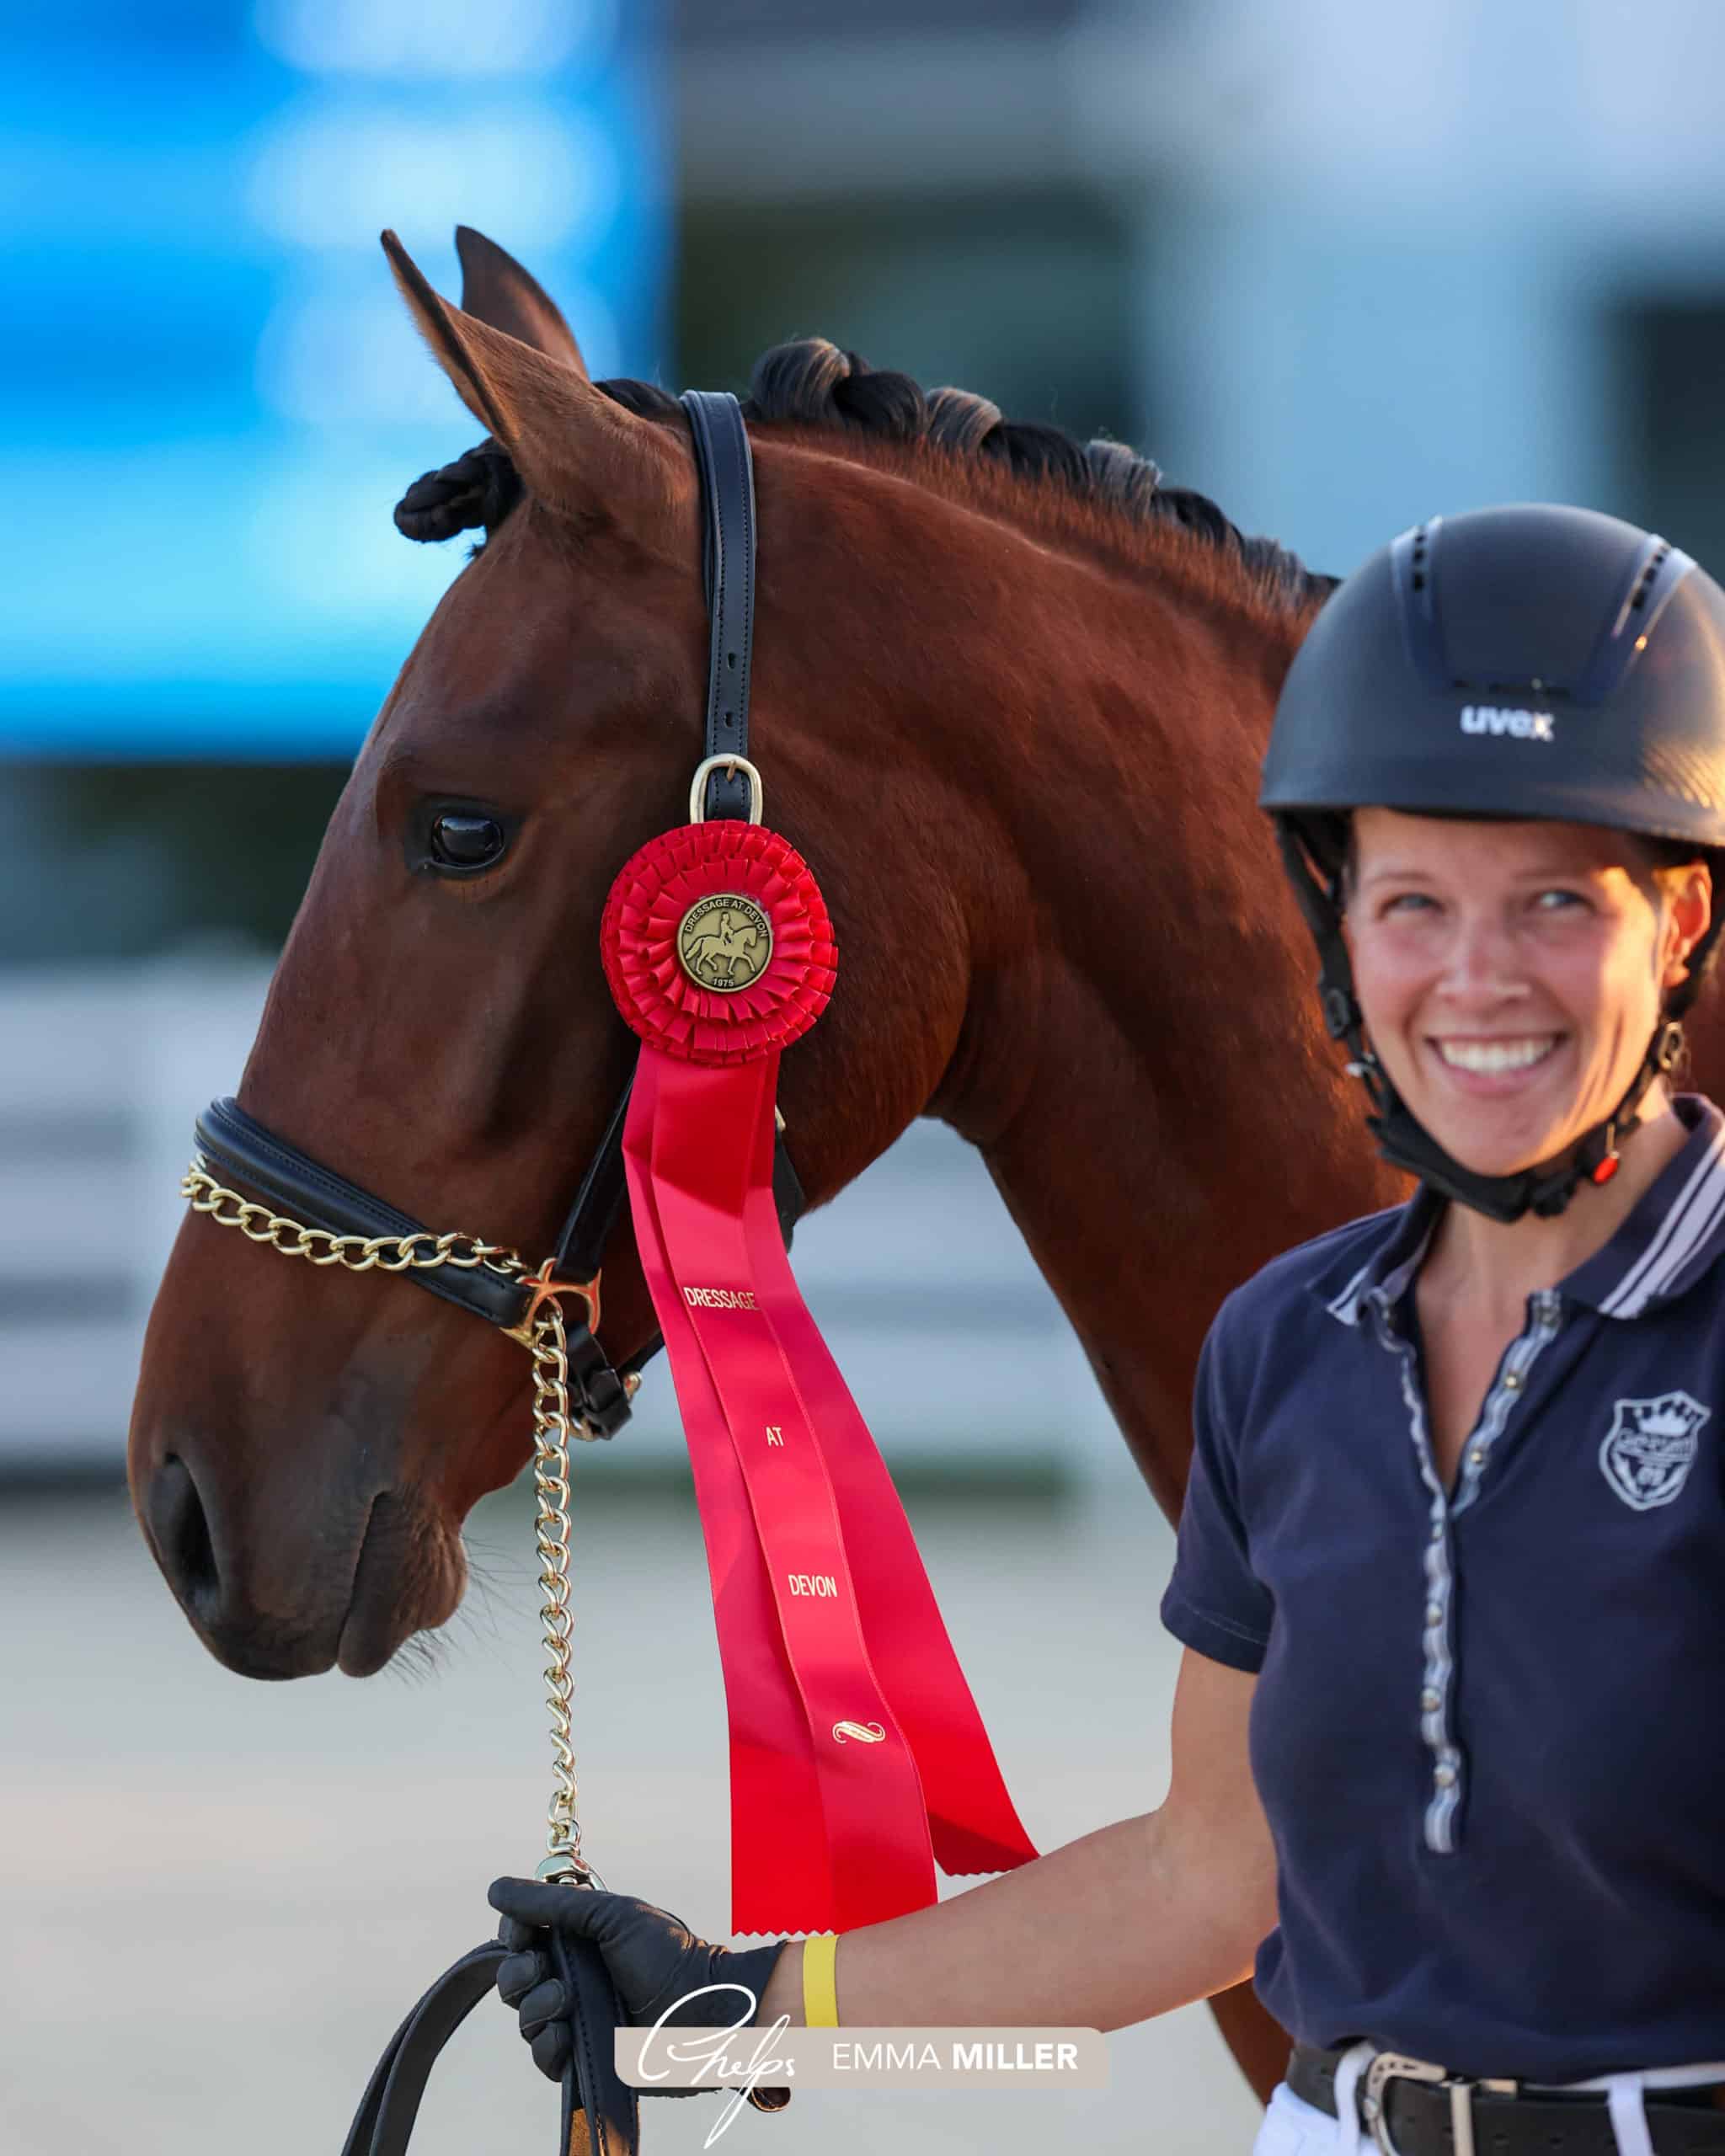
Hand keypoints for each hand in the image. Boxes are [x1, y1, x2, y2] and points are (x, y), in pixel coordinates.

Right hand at [489, 1877, 787, 2087]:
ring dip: (536, 2007)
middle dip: (519, 1973)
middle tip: (546, 1971)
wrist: (703, 2012)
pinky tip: (566, 2037)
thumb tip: (495, 1887)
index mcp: (578, 1938)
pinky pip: (541, 2056)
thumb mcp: (611, 1915)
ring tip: (567, 2001)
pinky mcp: (580, 2058)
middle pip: (512, 1976)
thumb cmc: (666, 1955)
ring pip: (523, 2016)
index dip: (514, 1932)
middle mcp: (570, 1975)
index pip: (521, 1933)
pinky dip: (548, 2046)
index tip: (524, 1933)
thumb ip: (553, 1904)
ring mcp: (573, 2018)